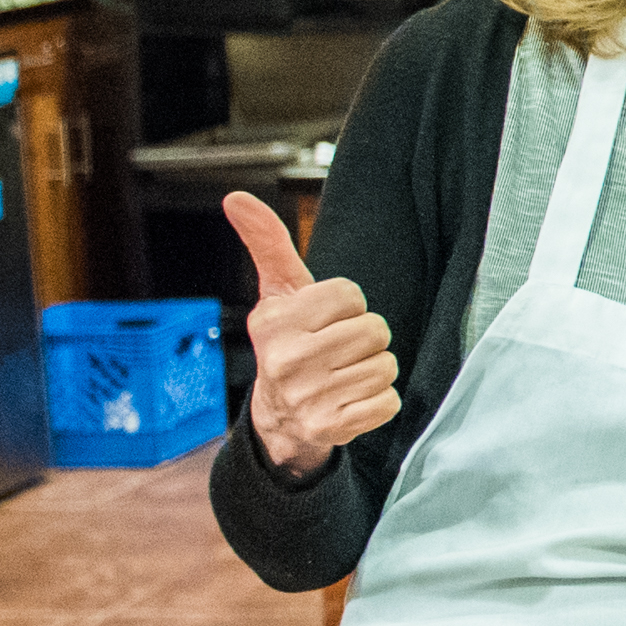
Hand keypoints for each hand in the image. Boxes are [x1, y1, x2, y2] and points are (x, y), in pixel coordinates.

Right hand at [225, 190, 396, 480]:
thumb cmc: (288, 342)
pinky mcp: (332, 428)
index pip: (351, 294)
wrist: (279, 417)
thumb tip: (236, 197)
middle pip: (375, 330)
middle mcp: (287, 360)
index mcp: (275, 322)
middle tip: (337, 351)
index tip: (324, 321)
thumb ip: (268, 244)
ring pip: (386, 365)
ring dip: (373, 370)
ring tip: (342, 375)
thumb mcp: (278, 294)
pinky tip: (349, 401)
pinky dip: (378, 402)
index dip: (347, 306)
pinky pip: (389, 402)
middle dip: (365, 338)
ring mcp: (309, 397)